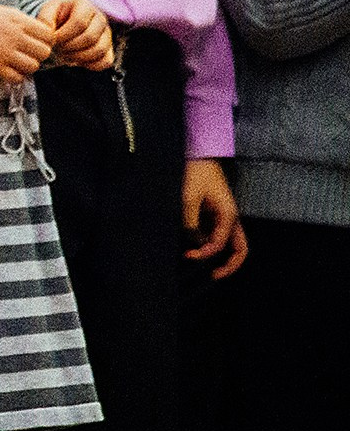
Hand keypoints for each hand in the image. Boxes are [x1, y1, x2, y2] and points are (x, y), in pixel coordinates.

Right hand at [0, 3, 54, 83]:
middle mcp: (15, 37)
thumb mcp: (6, 13)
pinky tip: (9, 69)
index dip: (46, 41)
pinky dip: (16, 76)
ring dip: (28, 66)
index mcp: (19, 21)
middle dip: (39, 54)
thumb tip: (43, 35)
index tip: (38, 42)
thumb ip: (25, 23)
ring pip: (33, 66)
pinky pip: (17, 78)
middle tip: (29, 53)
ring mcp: (5, 53)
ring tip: (18, 62)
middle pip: (44, 52)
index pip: (48, 36)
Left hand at [36, 0, 112, 70]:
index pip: (80, 22)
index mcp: (85, 6)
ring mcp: (107, 34)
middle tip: (58, 48)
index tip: (53, 39)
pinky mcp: (109, 49)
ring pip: (99, 50)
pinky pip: (106, 62)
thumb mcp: (47, 12)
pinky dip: (90, 65)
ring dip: (78, 57)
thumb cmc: (55, 17)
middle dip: (70, 47)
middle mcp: (100, 18)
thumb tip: (49, 34)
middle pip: (90, 38)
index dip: (64, 35)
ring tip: (64, 54)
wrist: (63, 23)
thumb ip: (45, 19)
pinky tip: (76, 60)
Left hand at [183, 158, 246, 279]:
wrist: (199, 155)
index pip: (222, 243)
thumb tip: (193, 242)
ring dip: (218, 254)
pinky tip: (194, 247)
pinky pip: (217, 234)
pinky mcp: (216, 214)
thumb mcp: (189, 197)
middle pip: (240, 248)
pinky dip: (209, 244)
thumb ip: (191, 222)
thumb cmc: (196, 173)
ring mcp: (224, 217)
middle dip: (230, 264)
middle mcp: (230, 218)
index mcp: (228, 214)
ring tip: (199, 262)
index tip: (189, 256)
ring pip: (230, 243)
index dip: (207, 253)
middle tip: (214, 276)